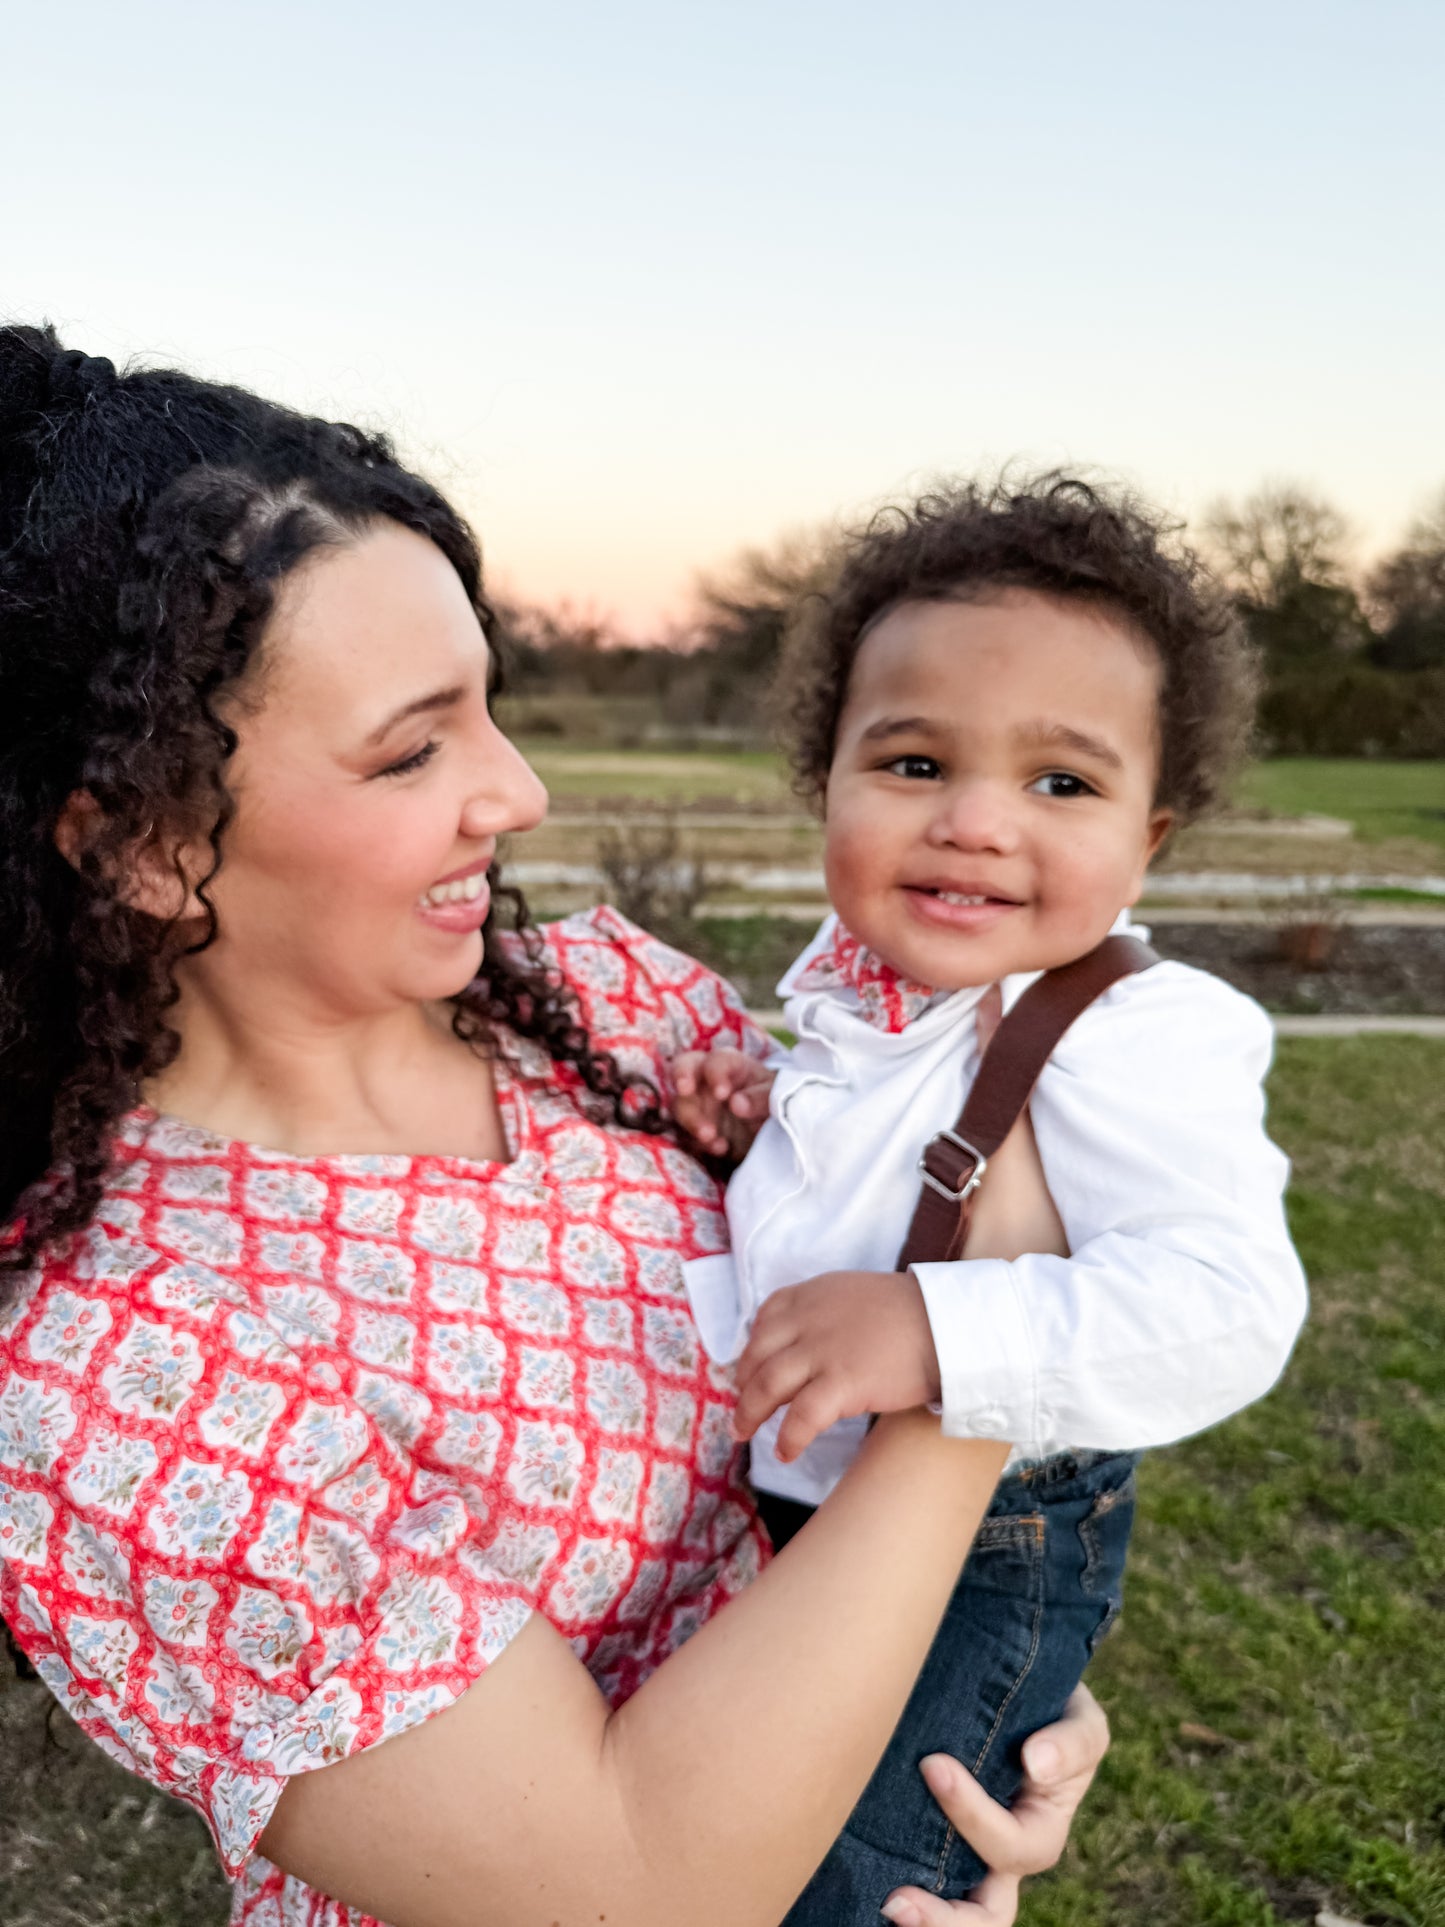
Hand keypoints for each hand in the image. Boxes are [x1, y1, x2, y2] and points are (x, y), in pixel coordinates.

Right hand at [672, 1048, 774, 1159]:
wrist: (772, 1128)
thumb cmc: (775, 1100)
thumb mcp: (776, 1096)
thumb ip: (761, 1097)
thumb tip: (736, 1104)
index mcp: (731, 1064)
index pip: (717, 1060)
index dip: (716, 1074)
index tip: (722, 1094)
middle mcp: (707, 1078)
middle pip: (683, 1067)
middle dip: (682, 1076)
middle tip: (685, 1090)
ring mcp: (697, 1102)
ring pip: (680, 1103)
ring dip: (691, 1119)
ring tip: (710, 1136)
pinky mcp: (695, 1127)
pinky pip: (685, 1132)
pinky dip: (697, 1142)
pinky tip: (720, 1148)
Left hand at [732, 1269, 940, 1461]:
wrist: (946, 1323)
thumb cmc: (911, 1314)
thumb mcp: (856, 1295)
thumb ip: (827, 1313)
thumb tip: (808, 1343)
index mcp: (812, 1295)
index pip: (766, 1319)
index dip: (752, 1348)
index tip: (750, 1370)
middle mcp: (808, 1320)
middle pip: (758, 1355)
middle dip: (743, 1384)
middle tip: (742, 1409)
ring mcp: (822, 1351)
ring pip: (767, 1385)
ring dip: (750, 1413)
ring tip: (744, 1433)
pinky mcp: (842, 1383)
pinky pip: (801, 1417)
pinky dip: (788, 1438)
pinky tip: (786, 1452)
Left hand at [880, 1684, 1110, 1924]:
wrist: (1016, 1692)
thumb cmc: (1054, 1714)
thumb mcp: (1080, 1722)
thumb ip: (1071, 1744)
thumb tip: (1036, 1763)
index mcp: (1037, 1835)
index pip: (1009, 1848)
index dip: (972, 1815)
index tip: (933, 1765)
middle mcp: (999, 1860)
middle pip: (983, 1917)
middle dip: (943, 1921)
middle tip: (896, 1901)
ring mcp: (963, 1855)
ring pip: (949, 1912)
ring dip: (920, 1919)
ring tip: (884, 1904)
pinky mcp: (927, 1841)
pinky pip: (911, 1873)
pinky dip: (885, 1882)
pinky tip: (861, 1876)